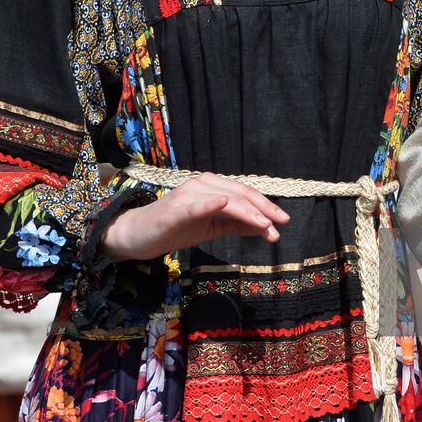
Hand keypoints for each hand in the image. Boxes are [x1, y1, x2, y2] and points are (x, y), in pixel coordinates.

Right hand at [102, 173, 290, 261]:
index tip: (283, 221)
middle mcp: (201, 185)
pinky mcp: (175, 209)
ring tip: (265, 225)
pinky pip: (197, 204)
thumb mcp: (212, 227)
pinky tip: (226, 204)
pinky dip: (212, 203)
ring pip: (224, 199)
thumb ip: (237, 224)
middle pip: (239, 194)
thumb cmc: (176, 228)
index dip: (265, 206)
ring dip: (247, 212)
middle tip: (280, 225)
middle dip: (263, 210)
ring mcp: (188, 195)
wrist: (138, 236)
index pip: (245, 193)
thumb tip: (267, 227)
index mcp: (212, 187)